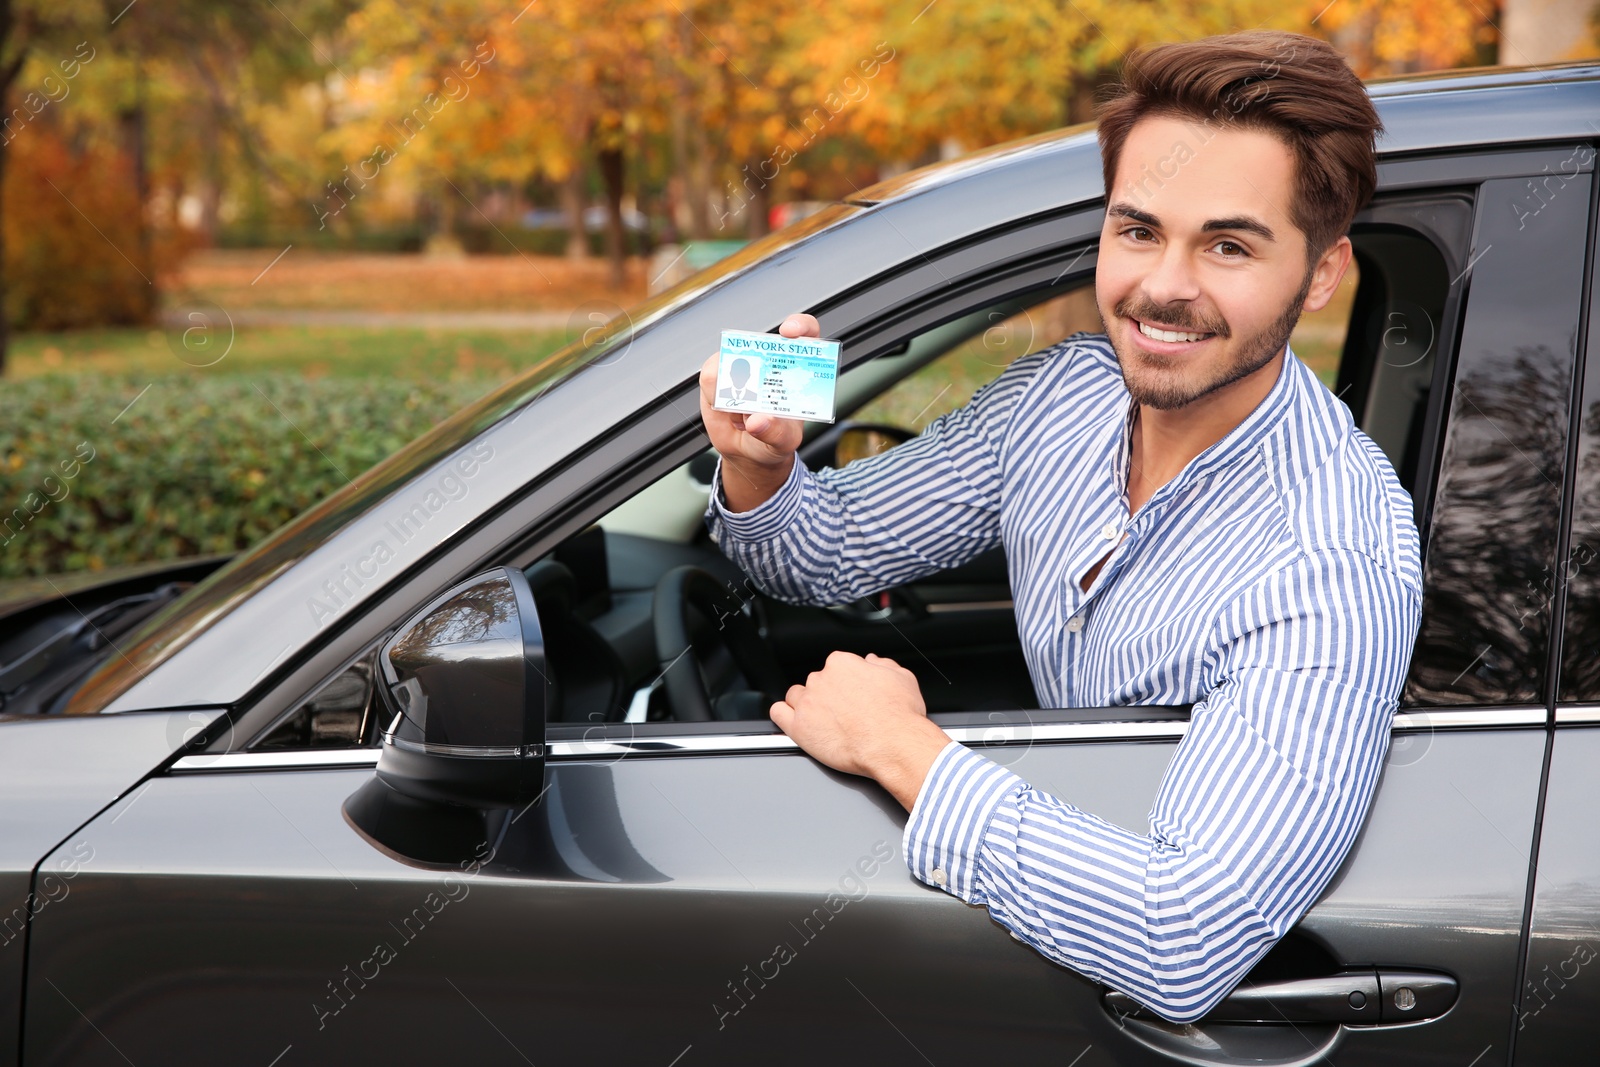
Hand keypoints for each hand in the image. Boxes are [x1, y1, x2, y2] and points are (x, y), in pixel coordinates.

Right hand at [700, 313, 812, 511]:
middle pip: (762, 340)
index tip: (790, 332)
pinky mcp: (719, 374)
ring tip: (739, 411)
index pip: (805, 335)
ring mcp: (742, 366)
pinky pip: (711, 376)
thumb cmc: (775, 440)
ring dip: (731, 383)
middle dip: (754, 349)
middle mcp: (770, 362)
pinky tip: (725, 409)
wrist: (748, 452)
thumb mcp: (783, 442)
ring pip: (730, 358)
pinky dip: (714, 394)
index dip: (799, 325)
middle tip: (748, 376)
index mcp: (797, 370)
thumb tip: (758, 420)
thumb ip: (775, 432)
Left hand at [770, 651, 952, 810]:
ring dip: (806, 705)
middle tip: (843, 712)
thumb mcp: (902, 678)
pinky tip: (796, 722)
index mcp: (842, 664)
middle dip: (827, 695)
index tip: (851, 695)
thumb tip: (873, 661)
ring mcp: (808, 703)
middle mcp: (821, 679)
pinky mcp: (798, 727)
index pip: (834, 667)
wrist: (894, 745)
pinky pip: (778, 713)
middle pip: (816, 682)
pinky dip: (784, 716)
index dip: (844, 683)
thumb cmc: (900, 715)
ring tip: (823, 721)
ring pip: (796, 696)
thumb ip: (883, 665)